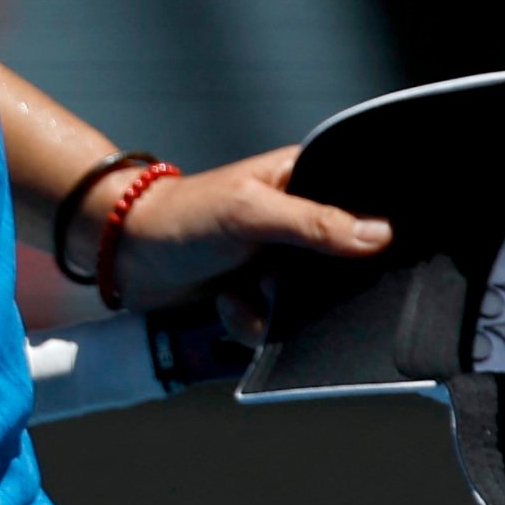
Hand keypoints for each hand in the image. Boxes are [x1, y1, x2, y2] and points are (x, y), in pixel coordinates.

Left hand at [96, 145, 392, 329]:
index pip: (362, 201)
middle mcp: (299, 220)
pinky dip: (254, 324)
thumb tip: (379, 235)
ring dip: (278, 309)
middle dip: (315, 286)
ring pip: (313, 303)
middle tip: (278, 280)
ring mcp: (281, 261)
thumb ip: (314, 224)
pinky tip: (228, 304)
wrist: (125, 256)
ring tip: (245, 292)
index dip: (373, 231)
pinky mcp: (261, 295)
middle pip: (344, 262)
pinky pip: (280, 325)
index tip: (364, 258)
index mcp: (306, 179)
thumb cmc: (183, 215)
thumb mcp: (251, 213)